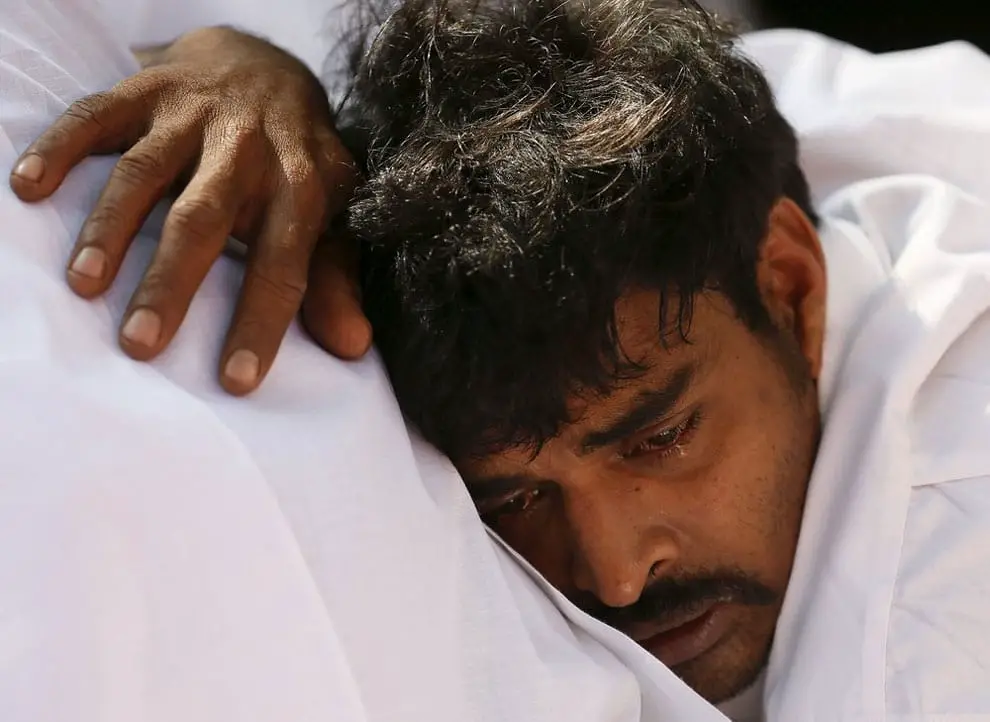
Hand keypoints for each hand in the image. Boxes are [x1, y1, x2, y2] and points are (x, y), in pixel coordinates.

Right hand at [8, 27, 371, 393]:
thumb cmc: (297, 163)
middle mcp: (246, 151)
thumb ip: (334, 280)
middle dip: (172, 282)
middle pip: (204, 220)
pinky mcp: (147, 90)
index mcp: (300, 188)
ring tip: (83, 283)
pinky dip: (61, 147)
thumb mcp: (331, 216)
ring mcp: (194, 117)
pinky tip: (30, 186)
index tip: (236, 380)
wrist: (266, 67)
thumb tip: (354, 347)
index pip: (283, 264)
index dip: (262, 322)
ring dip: (111, 226)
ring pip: (146, 172)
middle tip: (141, 343)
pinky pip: (96, 115)